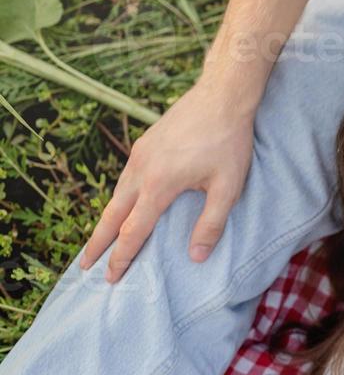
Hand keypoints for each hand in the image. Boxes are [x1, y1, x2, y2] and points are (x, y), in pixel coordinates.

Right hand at [79, 78, 256, 283]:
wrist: (221, 97)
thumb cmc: (229, 143)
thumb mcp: (228, 188)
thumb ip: (211, 223)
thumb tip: (196, 257)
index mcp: (158, 186)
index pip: (133, 231)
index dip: (122, 257)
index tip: (111, 277)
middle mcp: (141, 171)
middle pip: (112, 215)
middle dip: (98, 243)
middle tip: (85, 267)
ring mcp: (140, 155)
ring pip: (117, 195)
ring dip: (107, 220)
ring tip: (101, 241)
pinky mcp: (145, 145)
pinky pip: (126, 179)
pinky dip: (120, 199)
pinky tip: (126, 206)